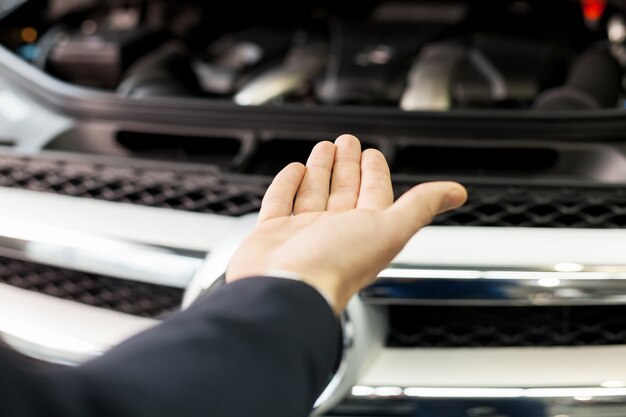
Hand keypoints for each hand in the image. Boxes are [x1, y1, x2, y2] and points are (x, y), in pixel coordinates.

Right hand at [226, 135, 466, 313]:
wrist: (285, 290)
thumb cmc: (336, 265)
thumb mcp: (390, 228)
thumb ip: (421, 206)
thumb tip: (457, 192)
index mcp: (364, 231)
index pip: (374, 193)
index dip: (375, 172)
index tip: (373, 154)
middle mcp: (334, 232)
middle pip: (344, 190)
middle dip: (347, 164)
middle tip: (347, 141)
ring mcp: (302, 233)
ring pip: (314, 192)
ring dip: (321, 169)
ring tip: (324, 147)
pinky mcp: (272, 233)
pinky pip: (281, 202)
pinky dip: (287, 184)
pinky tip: (294, 170)